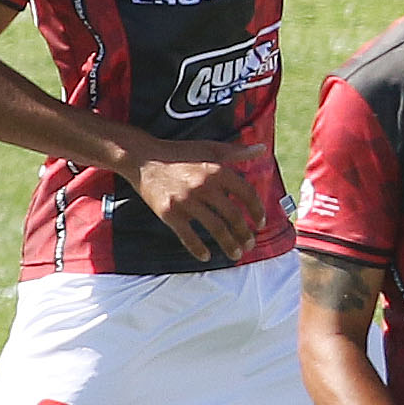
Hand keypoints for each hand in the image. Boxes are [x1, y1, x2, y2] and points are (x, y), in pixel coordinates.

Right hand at [129, 143, 269, 260]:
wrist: (142, 158)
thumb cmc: (179, 154)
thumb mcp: (210, 148)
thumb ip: (237, 152)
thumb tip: (261, 149)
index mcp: (217, 170)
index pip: (247, 193)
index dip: (257, 210)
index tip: (261, 223)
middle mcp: (204, 185)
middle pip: (233, 215)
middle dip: (245, 233)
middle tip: (250, 244)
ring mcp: (186, 201)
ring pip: (215, 228)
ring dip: (229, 245)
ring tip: (236, 254)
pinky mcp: (169, 213)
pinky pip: (188, 236)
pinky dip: (198, 249)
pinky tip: (206, 256)